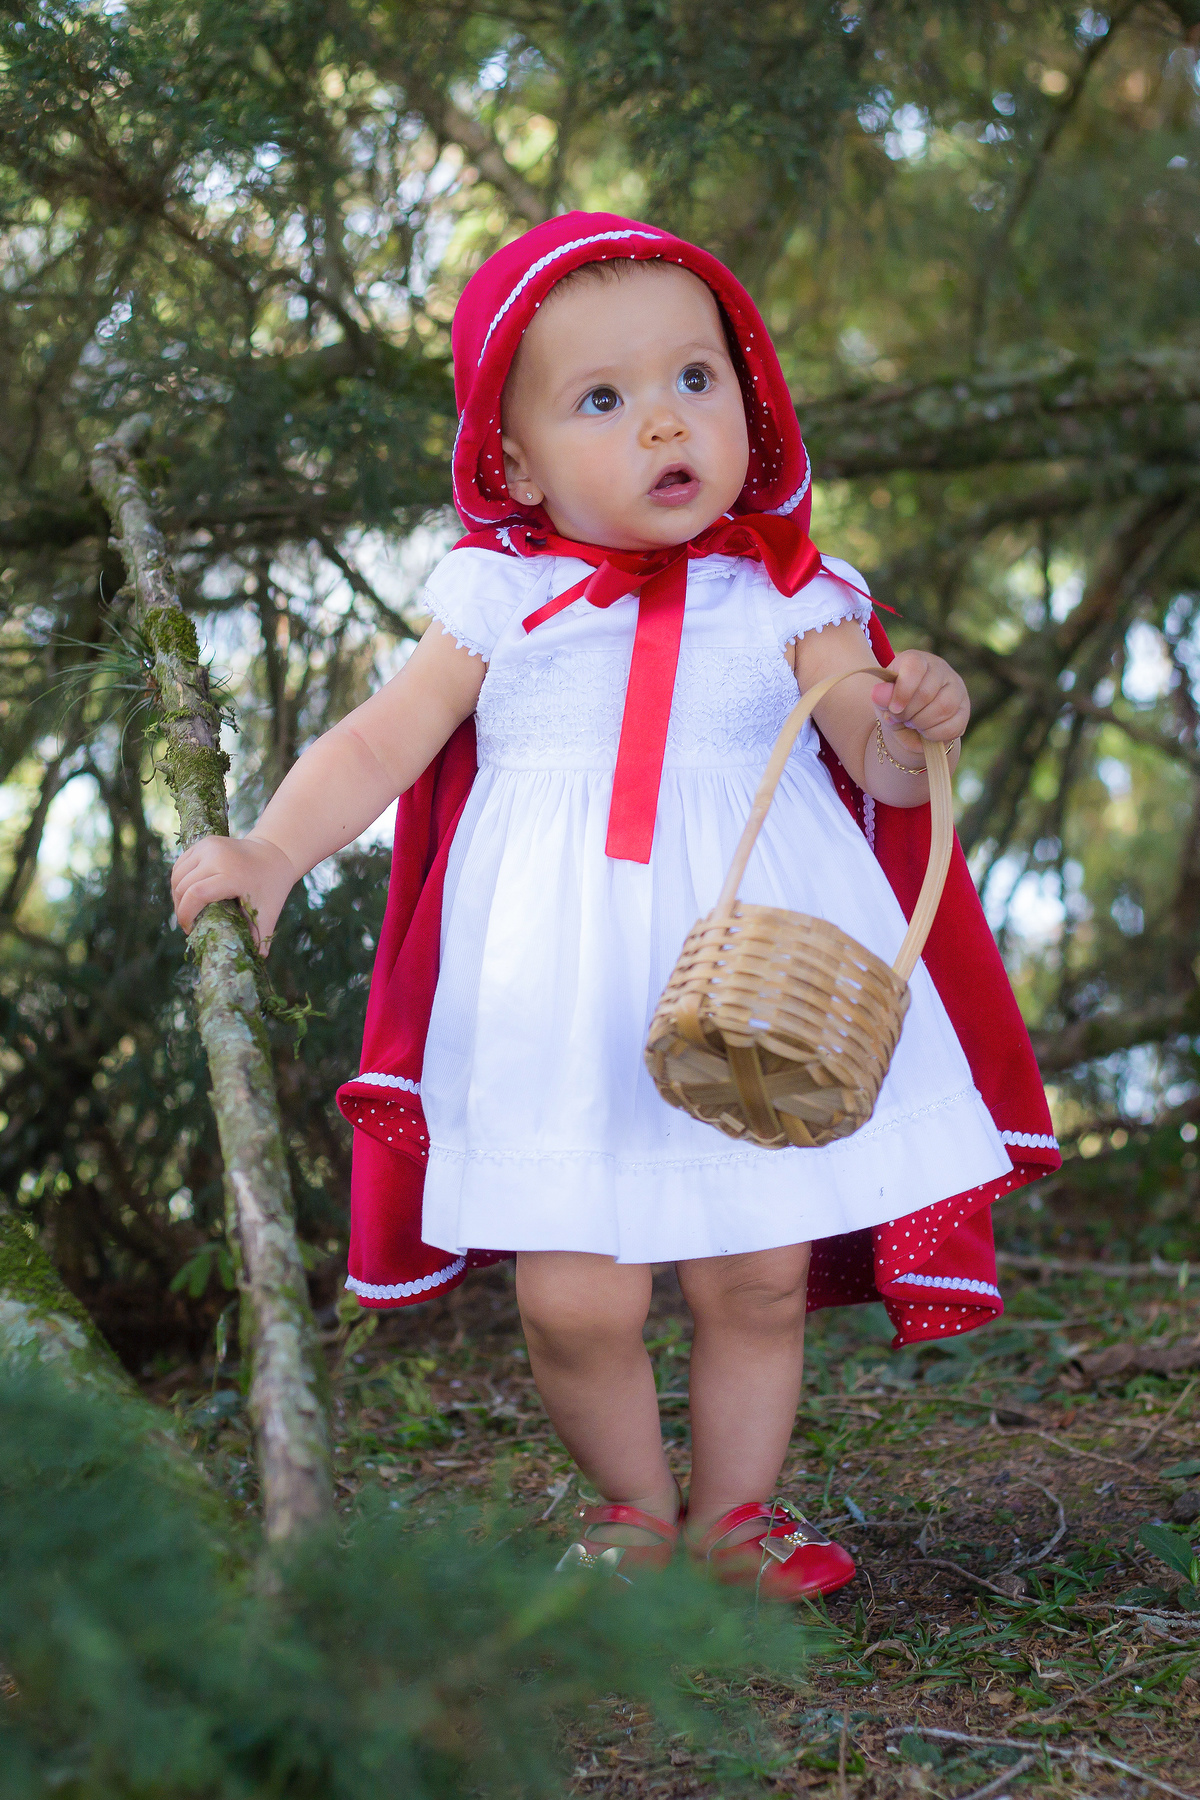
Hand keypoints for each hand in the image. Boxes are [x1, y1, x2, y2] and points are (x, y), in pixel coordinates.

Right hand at [171, 834, 296, 950]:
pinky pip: (181, 865)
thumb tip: (258, 959)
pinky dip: (179, 881)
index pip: (196, 894)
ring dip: (177, 895)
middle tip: (188, 924)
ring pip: (177, 875)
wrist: (275, 853)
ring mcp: (208, 847)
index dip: (186, 914)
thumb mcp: (268, 911)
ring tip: (186, 911)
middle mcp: (216, 856)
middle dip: (181, 909)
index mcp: (232, 874)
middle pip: (183, 886)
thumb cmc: (271, 887)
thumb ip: (261, 935)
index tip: (189, 929)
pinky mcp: (203, 843)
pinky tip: (186, 895)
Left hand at [871, 649, 968, 745]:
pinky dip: (935, 734)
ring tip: (913, 724)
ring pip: (944, 707)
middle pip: (927, 692)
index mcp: (917, 660)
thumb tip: (878, 694)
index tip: (894, 709)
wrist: (911, 723)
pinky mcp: (964, 710)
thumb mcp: (883, 701)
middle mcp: (940, 670)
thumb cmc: (895, 705)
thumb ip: (881, 697)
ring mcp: (956, 688)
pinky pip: (954, 725)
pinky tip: (925, 732)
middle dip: (909, 712)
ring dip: (923, 723)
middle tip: (901, 719)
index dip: (903, 690)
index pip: (915, 667)